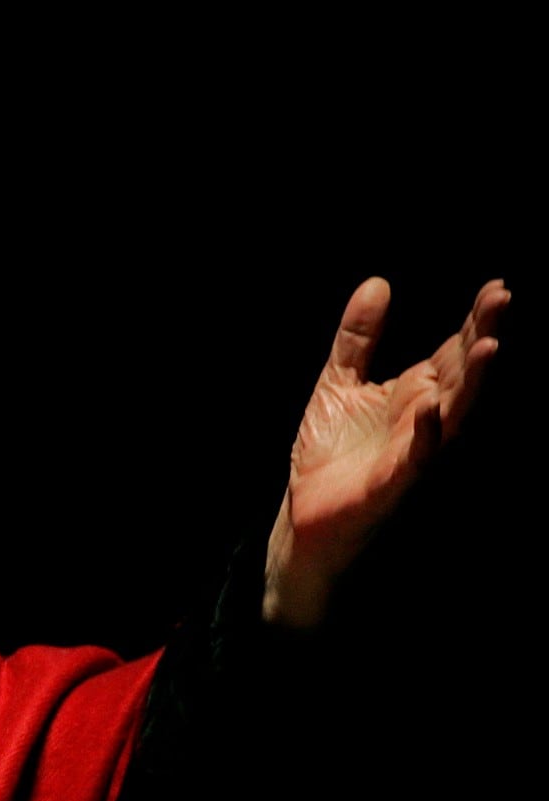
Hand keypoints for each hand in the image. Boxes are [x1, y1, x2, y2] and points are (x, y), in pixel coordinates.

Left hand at [263, 277, 509, 627]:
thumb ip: (357, 338)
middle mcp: (423, 418)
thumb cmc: (329, 451)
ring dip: (471, 381)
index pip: (453, 350)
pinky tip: (431, 408)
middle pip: (462, 373)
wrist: (303, 512)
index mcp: (414, 392)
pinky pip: (417, 458)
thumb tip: (378, 283)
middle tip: (501, 298)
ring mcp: (413, 450)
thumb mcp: (338, 382)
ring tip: (487, 344)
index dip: (474, 320)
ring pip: (453, 412)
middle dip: (482, 336)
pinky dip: (426, 434)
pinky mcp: (392, 483)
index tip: (496, 287)